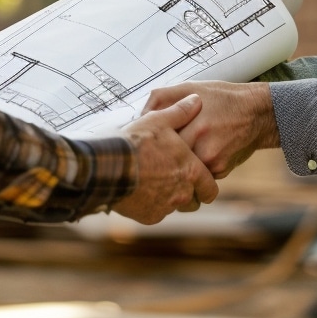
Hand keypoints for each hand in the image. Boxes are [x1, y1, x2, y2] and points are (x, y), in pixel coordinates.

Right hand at [111, 94, 219, 223]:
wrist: (106, 168)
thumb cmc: (134, 142)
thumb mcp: (158, 120)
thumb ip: (180, 112)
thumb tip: (197, 100)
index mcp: (190, 171)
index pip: (210, 189)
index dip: (206, 185)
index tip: (200, 180)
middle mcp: (182, 193)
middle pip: (193, 201)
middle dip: (188, 193)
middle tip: (174, 178)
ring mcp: (165, 207)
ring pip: (173, 206)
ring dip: (168, 197)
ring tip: (154, 181)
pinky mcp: (148, 217)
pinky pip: (155, 212)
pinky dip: (150, 204)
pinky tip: (140, 188)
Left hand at [145, 81, 278, 178]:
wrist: (257, 112)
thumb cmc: (221, 98)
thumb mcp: (189, 87)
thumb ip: (161, 98)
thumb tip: (138, 117)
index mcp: (189, 121)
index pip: (156, 138)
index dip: (148, 139)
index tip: (142, 140)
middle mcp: (200, 143)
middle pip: (167, 157)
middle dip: (159, 155)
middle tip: (151, 152)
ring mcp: (211, 160)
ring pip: (181, 168)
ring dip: (175, 163)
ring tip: (171, 154)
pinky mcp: (220, 170)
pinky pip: (197, 174)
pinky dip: (193, 167)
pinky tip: (196, 155)